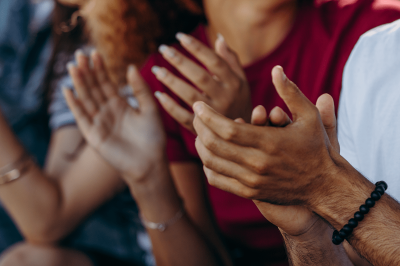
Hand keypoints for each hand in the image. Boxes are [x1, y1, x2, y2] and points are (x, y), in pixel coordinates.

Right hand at [64, 51, 166, 182]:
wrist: (150, 163)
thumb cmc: (153, 138)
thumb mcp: (150, 109)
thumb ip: (141, 90)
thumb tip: (131, 66)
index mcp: (120, 105)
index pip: (106, 83)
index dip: (100, 69)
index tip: (95, 53)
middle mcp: (107, 112)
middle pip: (94, 88)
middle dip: (87, 72)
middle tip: (80, 54)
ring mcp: (99, 123)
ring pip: (86, 99)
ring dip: (79, 83)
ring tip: (74, 66)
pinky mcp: (93, 135)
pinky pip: (81, 117)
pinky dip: (74, 104)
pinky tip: (68, 90)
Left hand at [152, 33, 251, 133]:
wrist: (243, 136)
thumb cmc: (239, 103)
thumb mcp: (241, 81)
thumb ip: (231, 60)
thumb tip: (219, 38)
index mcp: (234, 83)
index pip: (214, 61)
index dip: (197, 47)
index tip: (179, 36)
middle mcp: (225, 98)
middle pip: (200, 76)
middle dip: (180, 61)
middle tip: (162, 48)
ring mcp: (214, 115)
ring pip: (190, 96)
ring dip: (171, 82)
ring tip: (156, 69)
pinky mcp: (203, 129)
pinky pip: (183, 117)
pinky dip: (170, 107)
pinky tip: (158, 95)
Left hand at [192, 65, 339, 208]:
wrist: (324, 186)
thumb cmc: (317, 147)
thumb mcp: (310, 116)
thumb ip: (291, 92)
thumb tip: (276, 69)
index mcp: (270, 143)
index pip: (227, 129)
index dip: (208, 116)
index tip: (198, 105)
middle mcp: (258, 164)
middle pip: (214, 145)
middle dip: (199, 127)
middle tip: (196, 114)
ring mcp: (252, 181)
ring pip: (212, 163)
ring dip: (200, 145)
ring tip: (199, 131)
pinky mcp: (249, 192)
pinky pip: (218, 180)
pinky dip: (207, 166)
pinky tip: (208, 154)